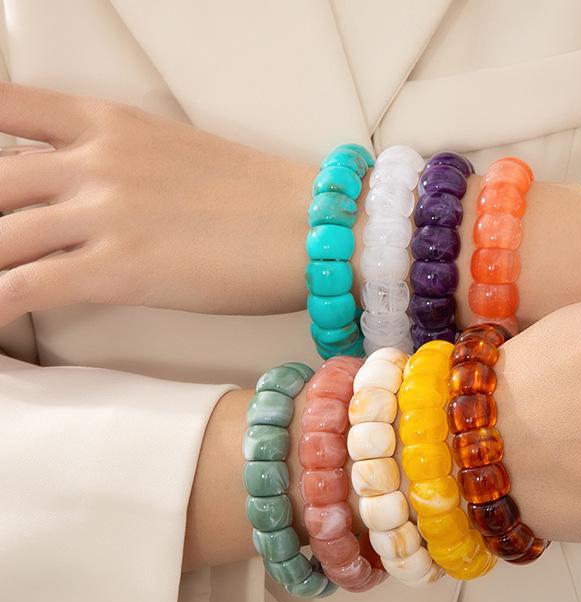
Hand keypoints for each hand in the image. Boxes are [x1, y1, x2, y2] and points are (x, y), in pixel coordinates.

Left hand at [0, 81, 314, 324]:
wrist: (318, 229)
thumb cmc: (262, 198)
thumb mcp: (175, 153)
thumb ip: (117, 160)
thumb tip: (80, 187)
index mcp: (108, 121)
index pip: (2, 104)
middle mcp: (95, 159)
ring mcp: (104, 213)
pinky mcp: (119, 269)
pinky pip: (25, 286)